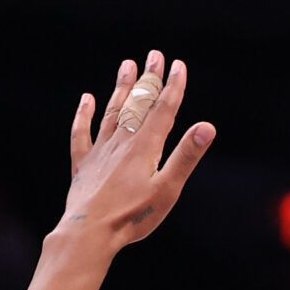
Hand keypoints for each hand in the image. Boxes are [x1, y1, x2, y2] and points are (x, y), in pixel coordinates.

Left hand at [54, 51, 215, 255]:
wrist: (89, 233)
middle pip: (138, 104)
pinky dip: (84, 115)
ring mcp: (101, 151)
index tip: (178, 65)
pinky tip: (87, 100)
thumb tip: (207, 127)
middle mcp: (122, 142)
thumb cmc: (132, 216)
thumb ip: (186, 156)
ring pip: (112, 112)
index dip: (173, 87)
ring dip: (121, 88)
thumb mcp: (167, 189)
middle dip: (148, 79)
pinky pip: (82, 133)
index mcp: (145, 147)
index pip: (163, 109)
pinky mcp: (83, 165)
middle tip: (154, 56)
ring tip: (127, 65)